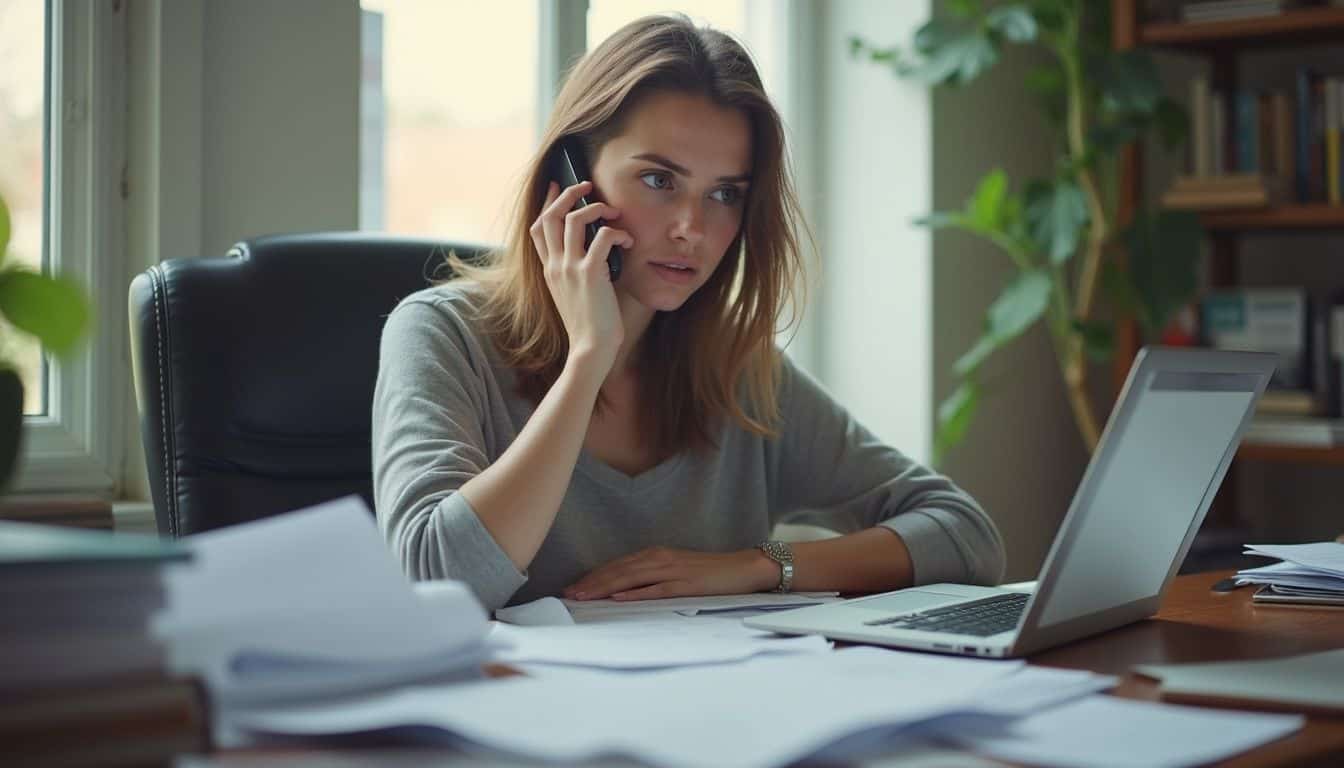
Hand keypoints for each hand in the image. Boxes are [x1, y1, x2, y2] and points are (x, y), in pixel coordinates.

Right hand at [529, 181, 633, 372]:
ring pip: (575, 218)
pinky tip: (628, 242)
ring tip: (614, 212)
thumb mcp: (575, 295)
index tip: (557, 186)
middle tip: (587, 184)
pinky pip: (603, 236)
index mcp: (549, 270)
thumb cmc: (590, 326)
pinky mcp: (590, 273)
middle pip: (551, 215)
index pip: (538, 228)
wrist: (591, 349)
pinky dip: (618, 233)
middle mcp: (555, 266)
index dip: (547, 203)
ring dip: (596, 208)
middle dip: (569, 193)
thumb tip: (595, 249)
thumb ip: (576, 272)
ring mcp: (570, 268)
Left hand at [563, 546, 776, 600]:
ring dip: (605, 587)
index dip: (593, 576)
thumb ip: (651, 578)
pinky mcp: (685, 585)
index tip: (573, 587)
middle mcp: (660, 559)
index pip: (617, 566)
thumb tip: (623, 591)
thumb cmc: (709, 572)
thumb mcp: (675, 571)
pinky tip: (619, 598)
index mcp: (655, 555)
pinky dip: (635, 593)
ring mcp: (672, 571)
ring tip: (584, 597)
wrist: (742, 567)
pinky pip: (655, 589)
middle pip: (618, 571)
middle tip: (569, 594)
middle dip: (591, 583)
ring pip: (630, 578)